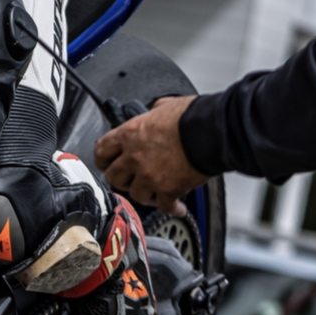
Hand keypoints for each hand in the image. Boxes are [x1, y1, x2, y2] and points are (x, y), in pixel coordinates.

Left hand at [94, 96, 207, 215]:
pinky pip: (164, 206)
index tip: (107, 164)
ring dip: (145, 195)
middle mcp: (134, 156)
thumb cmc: (192, 116)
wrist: (213, 131)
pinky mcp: (167, 190)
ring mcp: (149, 175)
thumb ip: (152, 113)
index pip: (102, 151)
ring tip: (154, 193)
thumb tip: (153, 113)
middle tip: (130, 179)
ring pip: (135, 194)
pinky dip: (172, 208)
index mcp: (130, 134)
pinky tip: (177, 207)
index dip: (104, 160)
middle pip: (113, 177)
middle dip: (122, 179)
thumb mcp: (164, 106)